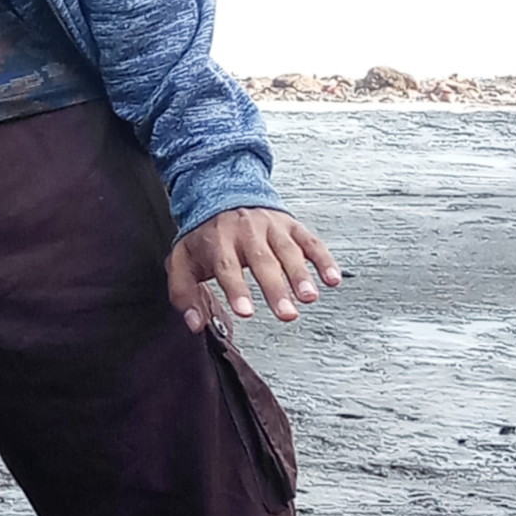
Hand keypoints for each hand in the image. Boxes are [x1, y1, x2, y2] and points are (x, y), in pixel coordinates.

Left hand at [167, 207, 341, 333]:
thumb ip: (184, 294)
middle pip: (263, 261)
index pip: (228, 267)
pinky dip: (324, 260)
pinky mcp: (291, 226)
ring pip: (289, 251)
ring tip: (310, 297)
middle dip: (276, 288)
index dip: (237, 289)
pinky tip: (332, 278)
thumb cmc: (206, 236)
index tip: (247, 312)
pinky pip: (311, 242)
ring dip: (301, 275)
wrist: (224, 192)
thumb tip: (195, 323)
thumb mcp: (183, 261)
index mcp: (219, 240)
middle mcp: (247, 232)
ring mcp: (272, 227)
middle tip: (287, 314)